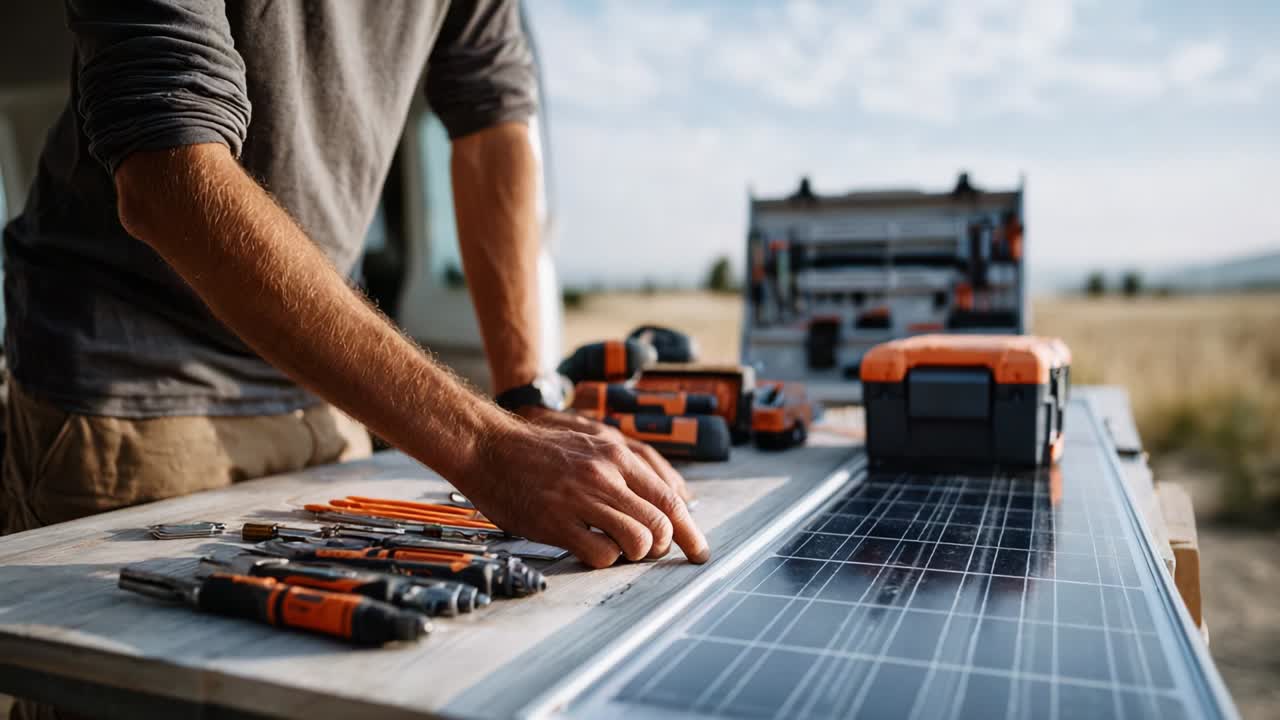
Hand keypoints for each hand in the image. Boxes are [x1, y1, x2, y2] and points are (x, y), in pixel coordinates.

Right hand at [458, 415, 709, 568]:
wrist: (487, 446)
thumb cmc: (539, 446)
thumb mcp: (591, 438)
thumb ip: (632, 461)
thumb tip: (675, 491)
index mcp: (616, 454)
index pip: (669, 498)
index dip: (689, 531)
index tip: (699, 552)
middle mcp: (604, 474)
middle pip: (660, 523)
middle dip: (661, 546)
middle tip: (647, 551)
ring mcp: (581, 498)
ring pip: (638, 540)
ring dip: (634, 553)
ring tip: (616, 547)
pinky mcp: (556, 522)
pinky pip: (601, 554)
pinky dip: (604, 560)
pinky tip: (590, 550)